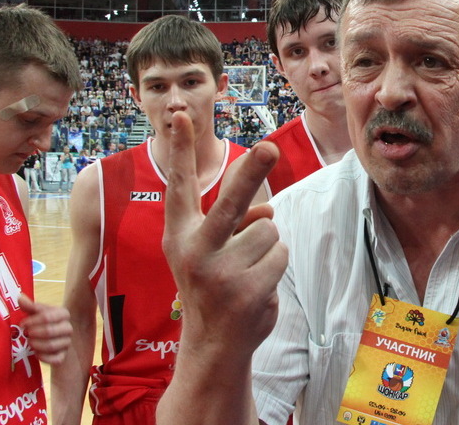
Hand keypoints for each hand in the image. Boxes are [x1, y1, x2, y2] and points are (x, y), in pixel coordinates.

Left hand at [19, 294, 72, 363]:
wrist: (52, 337)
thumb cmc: (41, 322)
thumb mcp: (36, 312)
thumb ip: (29, 306)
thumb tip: (20, 296)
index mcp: (63, 314)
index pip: (48, 316)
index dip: (33, 321)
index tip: (22, 324)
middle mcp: (68, 328)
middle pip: (50, 331)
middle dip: (34, 333)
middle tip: (26, 334)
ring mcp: (67, 343)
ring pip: (52, 345)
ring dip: (37, 345)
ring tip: (29, 343)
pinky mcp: (63, 356)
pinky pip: (56, 359)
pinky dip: (44, 357)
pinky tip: (35, 354)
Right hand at [163, 110, 287, 355]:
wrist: (214, 344)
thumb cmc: (215, 285)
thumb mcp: (210, 250)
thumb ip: (232, 220)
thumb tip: (265, 208)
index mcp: (180, 234)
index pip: (180, 184)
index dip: (179, 148)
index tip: (178, 114)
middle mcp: (195, 250)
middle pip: (232, 200)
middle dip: (252, 170)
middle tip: (269, 146)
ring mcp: (220, 272)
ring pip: (268, 229)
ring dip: (267, 246)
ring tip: (248, 270)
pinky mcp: (247, 290)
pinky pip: (280, 254)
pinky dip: (275, 266)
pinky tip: (256, 286)